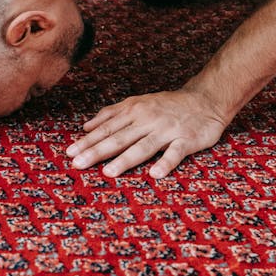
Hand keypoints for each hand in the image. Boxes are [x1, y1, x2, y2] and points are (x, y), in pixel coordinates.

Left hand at [66, 88, 227, 178]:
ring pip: (143, 146)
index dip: (88, 141)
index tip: (70, 153)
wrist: (205, 100)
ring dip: (125, 159)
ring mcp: (167, 130)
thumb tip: (86, 126)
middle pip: (119, 138)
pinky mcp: (186, 140)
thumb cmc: (167, 105)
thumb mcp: (137, 103)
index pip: (106, 128)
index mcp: (134, 110)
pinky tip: (155, 174)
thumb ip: (112, 114)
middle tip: (78, 164)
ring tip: (109, 172)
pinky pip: (175, 153)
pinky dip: (166, 163)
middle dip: (97, 151)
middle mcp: (147, 119)